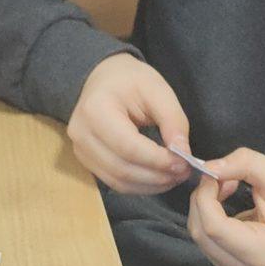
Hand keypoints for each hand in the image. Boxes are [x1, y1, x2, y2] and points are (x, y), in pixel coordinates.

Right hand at [67, 55, 195, 191]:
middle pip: (122, 168)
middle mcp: (81, 133)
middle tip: (183, 172)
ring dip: (150, 185)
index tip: (184, 163)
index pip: (129, 147)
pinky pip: (114, 182)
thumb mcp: (158, 90)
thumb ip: (173, 121)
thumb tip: (183, 154)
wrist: (104, 79)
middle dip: (157, 176)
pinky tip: (158, 178)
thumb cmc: (130, 80)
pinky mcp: (86, 161)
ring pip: (118, 181)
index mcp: (96, 109)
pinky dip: (139, 186)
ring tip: (174, 176)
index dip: (158, 160)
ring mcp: (80, 150)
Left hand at [188, 148, 264, 265]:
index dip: (205, 196)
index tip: (214, 172)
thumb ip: (246, 164)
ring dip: (204, 205)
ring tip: (228, 186)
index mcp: (261, 252)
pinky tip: (225, 203)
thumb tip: (210, 166)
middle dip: (203, 198)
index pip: (213, 226)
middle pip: (201, 232)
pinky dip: (208, 214)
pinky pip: (205, 238)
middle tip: (223, 176)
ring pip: (198, 234)